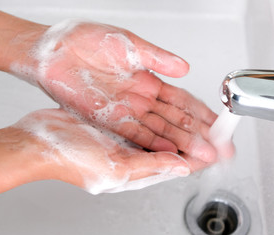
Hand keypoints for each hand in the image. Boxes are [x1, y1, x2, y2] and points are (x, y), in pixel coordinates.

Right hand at [12, 108, 212, 193]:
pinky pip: (146, 119)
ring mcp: (127, 140)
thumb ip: (152, 165)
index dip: (201, 155)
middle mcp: (136, 156)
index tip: (220, 147)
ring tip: (202, 118)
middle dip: (198, 139)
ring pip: (163, 131)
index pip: (179, 165)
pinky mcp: (117, 125)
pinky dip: (161, 114)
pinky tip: (171, 108)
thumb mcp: (117, 168)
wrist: (41, 143)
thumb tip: (182, 165)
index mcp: (138, 170)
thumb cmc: (72, 162)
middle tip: (219, 131)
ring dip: (183, 125)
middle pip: (175, 147)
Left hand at [13, 21, 217, 161]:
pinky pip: (134, 134)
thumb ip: (157, 58)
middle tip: (220, 147)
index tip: (219, 124)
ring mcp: (125, 110)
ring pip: (159, 130)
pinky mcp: (107, 118)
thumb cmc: (85, 41)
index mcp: (146, 79)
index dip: (201, 113)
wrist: (52, 51)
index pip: (180, 100)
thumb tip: (185, 68)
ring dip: (181, 143)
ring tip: (202, 154)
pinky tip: (169, 152)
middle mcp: (138, 98)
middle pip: (174, 120)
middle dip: (199, 134)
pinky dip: (153, 143)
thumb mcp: (129, 46)